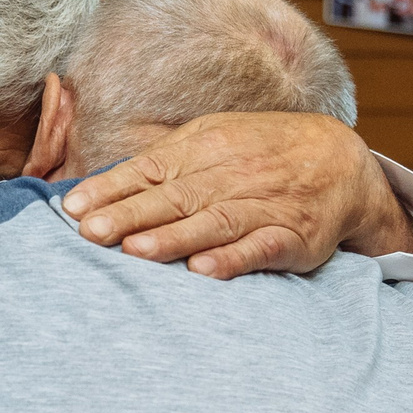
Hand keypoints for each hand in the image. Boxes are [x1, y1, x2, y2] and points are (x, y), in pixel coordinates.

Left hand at [59, 113, 412, 277]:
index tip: (71, 208)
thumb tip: (99, 185)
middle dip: (130, 215)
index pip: (150, 169)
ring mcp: (263, 205)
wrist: (341, 160)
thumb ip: (162, 163)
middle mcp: (231, 174)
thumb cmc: (259, 154)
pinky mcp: (292, 236)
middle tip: (89, 233)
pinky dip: (233, 259)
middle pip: (174, 197)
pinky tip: (204, 271)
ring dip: (173, 238)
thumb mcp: (213, 141)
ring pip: (213, 222)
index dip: (111, 188)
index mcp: (206, 147)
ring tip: (135, 252)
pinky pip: (260, 247)